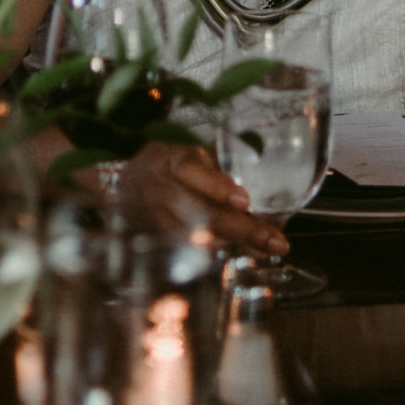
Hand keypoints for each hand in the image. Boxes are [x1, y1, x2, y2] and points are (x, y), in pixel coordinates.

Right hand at [126, 141, 287, 256]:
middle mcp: (161, 186)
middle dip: (241, 228)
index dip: (216, 185)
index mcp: (172, 157)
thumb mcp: (192, 151)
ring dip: (234, 243)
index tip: (244, 200)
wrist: (129, 184)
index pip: (189, 169)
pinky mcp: (156, 238)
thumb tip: (269, 190)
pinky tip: (240, 252)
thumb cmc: (172, 163)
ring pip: (197, 235)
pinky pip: (189, 249)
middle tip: (274, 241)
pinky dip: (217, 251)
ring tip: (265, 249)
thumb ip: (222, 164)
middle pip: (200, 211)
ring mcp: (156, 215)